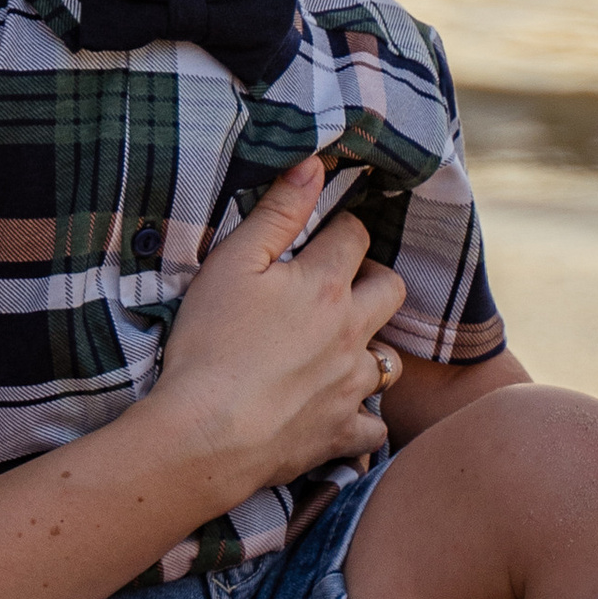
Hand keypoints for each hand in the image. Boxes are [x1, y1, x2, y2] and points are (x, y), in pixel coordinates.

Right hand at [151, 158, 405, 500]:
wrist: (207, 433)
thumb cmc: (210, 343)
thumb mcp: (231, 263)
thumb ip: (276, 213)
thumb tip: (314, 164)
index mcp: (326, 285)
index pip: (354, 236)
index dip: (340, 229)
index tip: (323, 235)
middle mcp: (352, 332)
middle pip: (391, 290)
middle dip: (374, 279)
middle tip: (343, 285)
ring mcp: (351, 386)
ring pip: (390, 361)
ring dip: (371, 349)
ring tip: (340, 350)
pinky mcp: (341, 433)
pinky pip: (373, 428)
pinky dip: (363, 420)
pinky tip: (341, 414)